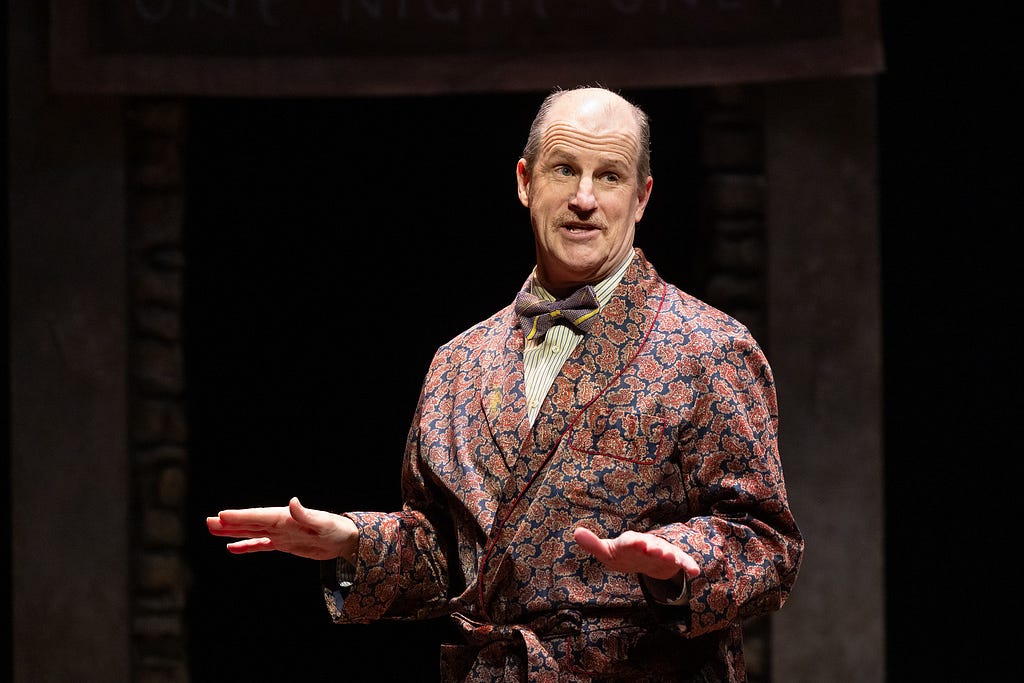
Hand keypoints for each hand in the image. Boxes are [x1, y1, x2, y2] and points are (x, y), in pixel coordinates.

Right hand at [206, 497, 357, 562]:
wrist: (345, 539)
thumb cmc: (335, 529)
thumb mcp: (322, 523)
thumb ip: (306, 514)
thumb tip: (293, 502)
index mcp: (285, 517)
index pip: (259, 516)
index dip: (240, 516)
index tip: (221, 515)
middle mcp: (279, 523)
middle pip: (250, 523)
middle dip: (229, 522)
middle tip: (207, 521)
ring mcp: (280, 533)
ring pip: (251, 532)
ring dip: (233, 531)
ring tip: (212, 529)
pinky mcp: (284, 544)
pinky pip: (261, 545)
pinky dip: (247, 546)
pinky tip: (231, 547)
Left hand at [573, 527, 699, 580]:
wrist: (647, 557)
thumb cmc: (624, 554)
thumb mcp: (607, 551)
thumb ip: (593, 543)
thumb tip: (576, 532)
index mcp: (630, 542)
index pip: (629, 541)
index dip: (632, 542)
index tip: (635, 541)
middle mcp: (648, 544)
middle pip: (650, 545)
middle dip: (651, 547)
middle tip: (653, 548)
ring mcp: (662, 552)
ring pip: (667, 552)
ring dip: (669, 555)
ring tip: (671, 558)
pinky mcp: (674, 560)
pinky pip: (682, 562)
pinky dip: (688, 565)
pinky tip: (695, 571)